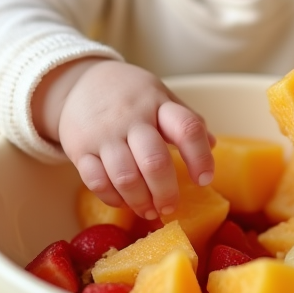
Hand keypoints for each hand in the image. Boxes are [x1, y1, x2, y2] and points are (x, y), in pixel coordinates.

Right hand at [42, 59, 215, 219]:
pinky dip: (113, 198)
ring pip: (125, 177)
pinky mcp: (80, 148)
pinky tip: (123, 201)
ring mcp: (104, 134)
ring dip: (140, 201)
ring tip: (149, 211)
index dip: (200, 157)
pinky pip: (97, 181)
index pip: (187, 128)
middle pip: (154, 161)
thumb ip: (185, 120)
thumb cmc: (130, 94)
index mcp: (158, 103)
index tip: (204, 179)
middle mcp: (132, 118)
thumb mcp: (160, 96)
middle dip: (165, 192)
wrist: (80, 81)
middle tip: (170, 207)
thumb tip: (213, 145)